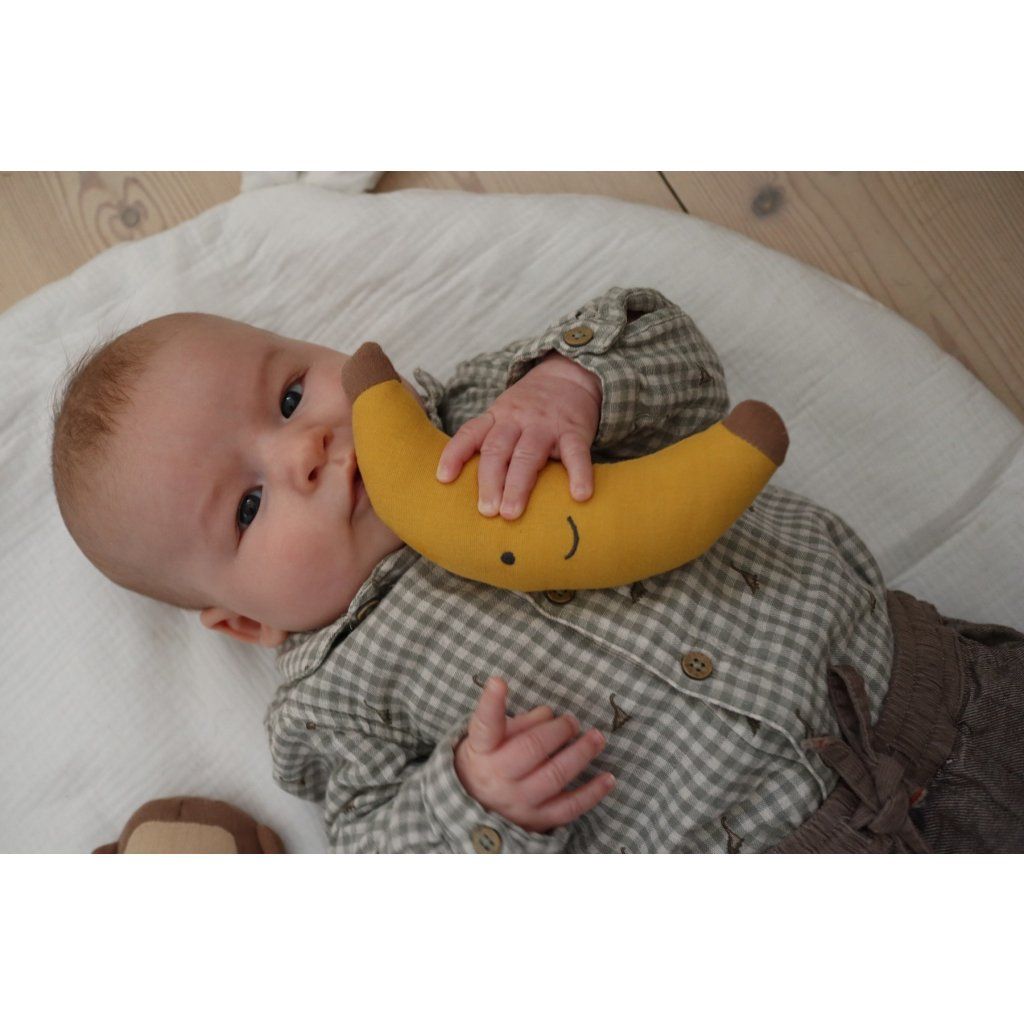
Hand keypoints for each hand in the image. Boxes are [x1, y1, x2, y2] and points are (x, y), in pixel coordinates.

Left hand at [435, 352, 601, 519]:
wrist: (571, 374)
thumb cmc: (532, 408)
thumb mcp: (505, 414)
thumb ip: (491, 441)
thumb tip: (466, 486)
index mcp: (497, 416)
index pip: (470, 433)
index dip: (455, 454)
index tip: (443, 479)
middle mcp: (518, 420)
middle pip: (497, 450)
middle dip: (489, 482)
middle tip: (486, 511)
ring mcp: (546, 425)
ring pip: (528, 455)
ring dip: (518, 485)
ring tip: (510, 513)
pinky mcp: (575, 431)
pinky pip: (576, 454)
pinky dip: (579, 474)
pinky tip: (579, 495)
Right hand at [454, 676, 614, 832]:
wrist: (476, 807)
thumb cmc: (488, 760)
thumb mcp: (491, 737)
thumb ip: (520, 722)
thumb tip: (550, 714)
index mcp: (481, 749)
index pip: (485, 725)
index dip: (492, 702)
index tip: (499, 682)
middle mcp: (497, 776)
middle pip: (531, 749)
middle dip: (558, 731)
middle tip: (573, 722)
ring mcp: (517, 801)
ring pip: (554, 777)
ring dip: (580, 754)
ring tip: (597, 738)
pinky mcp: (536, 820)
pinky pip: (569, 807)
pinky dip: (592, 793)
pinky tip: (608, 778)